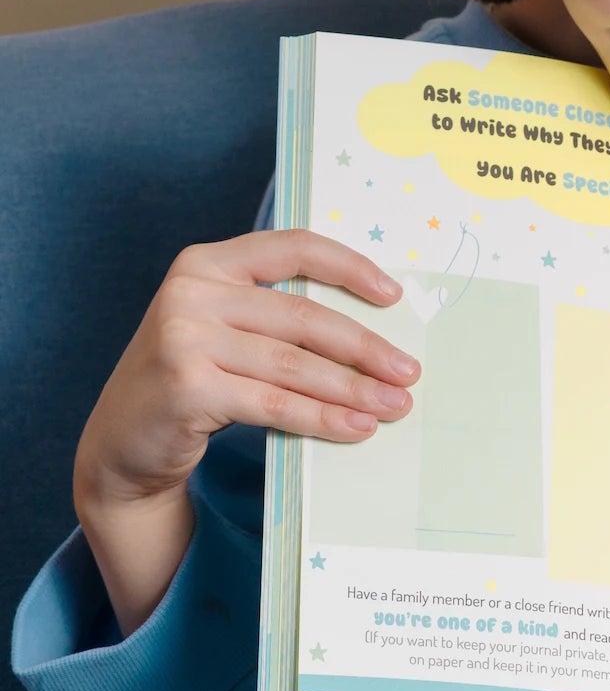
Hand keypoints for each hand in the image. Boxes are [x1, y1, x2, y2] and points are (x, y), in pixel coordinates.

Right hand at [75, 230, 420, 513]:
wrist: (121, 443)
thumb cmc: (192, 377)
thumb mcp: (225, 327)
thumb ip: (277, 312)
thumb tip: (374, 329)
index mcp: (208, 262)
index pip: (295, 247)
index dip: (350, 267)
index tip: (394, 295)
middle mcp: (192, 291)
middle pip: (303, 317)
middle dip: (365, 347)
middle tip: (408, 371)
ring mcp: (184, 337)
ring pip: (294, 365)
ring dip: (353, 388)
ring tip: (393, 404)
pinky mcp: (187, 386)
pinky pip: (275, 403)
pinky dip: (323, 417)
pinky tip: (355, 426)